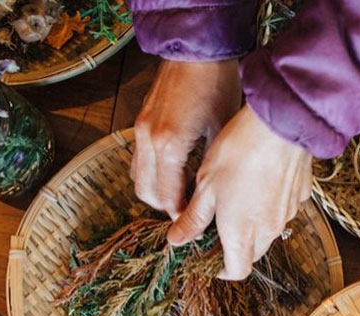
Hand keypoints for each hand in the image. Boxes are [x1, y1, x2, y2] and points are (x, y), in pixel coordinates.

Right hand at [131, 60, 241, 217]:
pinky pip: (138, 159)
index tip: (196, 223)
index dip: (182, 215)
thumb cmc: (217, 85)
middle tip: (190, 209)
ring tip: (183, 191)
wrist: (198, 49)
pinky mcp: (140, 121)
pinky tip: (175, 169)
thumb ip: (210, 169)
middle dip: (167, 206)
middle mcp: (148, 140)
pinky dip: (152, 172)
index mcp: (169, 146)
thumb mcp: (221, 132)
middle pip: (146, 194)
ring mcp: (140, 130)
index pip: (167, 198)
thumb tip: (209, 198)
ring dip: (157, 190)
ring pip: (137, 178)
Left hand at [168, 105, 312, 279]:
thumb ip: (193, 218)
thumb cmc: (238, 153)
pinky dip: (269, 205)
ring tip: (235, 198)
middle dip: (235, 247)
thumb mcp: (205, 187)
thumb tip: (178, 239)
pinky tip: (257, 182)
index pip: (236, 271)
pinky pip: (282, 210)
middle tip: (216, 226)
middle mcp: (269, 229)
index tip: (209, 256)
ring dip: (252, 226)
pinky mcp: (300, 195)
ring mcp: (288, 213)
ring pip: (268, 232)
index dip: (222, 269)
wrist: (280, 124)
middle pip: (252, 254)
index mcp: (242, 233)